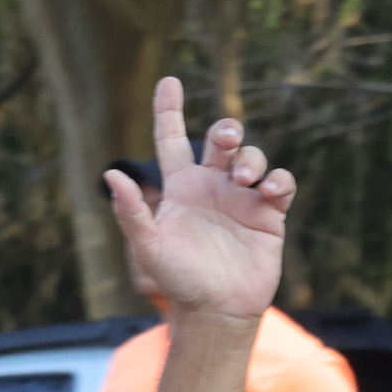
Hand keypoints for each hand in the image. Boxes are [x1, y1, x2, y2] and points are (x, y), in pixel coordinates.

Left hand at [104, 78, 294, 323]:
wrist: (215, 310)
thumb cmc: (178, 280)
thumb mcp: (150, 246)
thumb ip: (131, 212)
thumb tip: (111, 175)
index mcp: (180, 187)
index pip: (172, 139)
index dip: (169, 110)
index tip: (169, 81)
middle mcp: (212, 186)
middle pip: (222, 140)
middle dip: (227, 130)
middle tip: (226, 140)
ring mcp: (242, 198)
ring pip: (252, 157)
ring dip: (252, 159)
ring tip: (247, 180)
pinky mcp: (269, 213)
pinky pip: (280, 183)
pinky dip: (278, 179)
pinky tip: (269, 191)